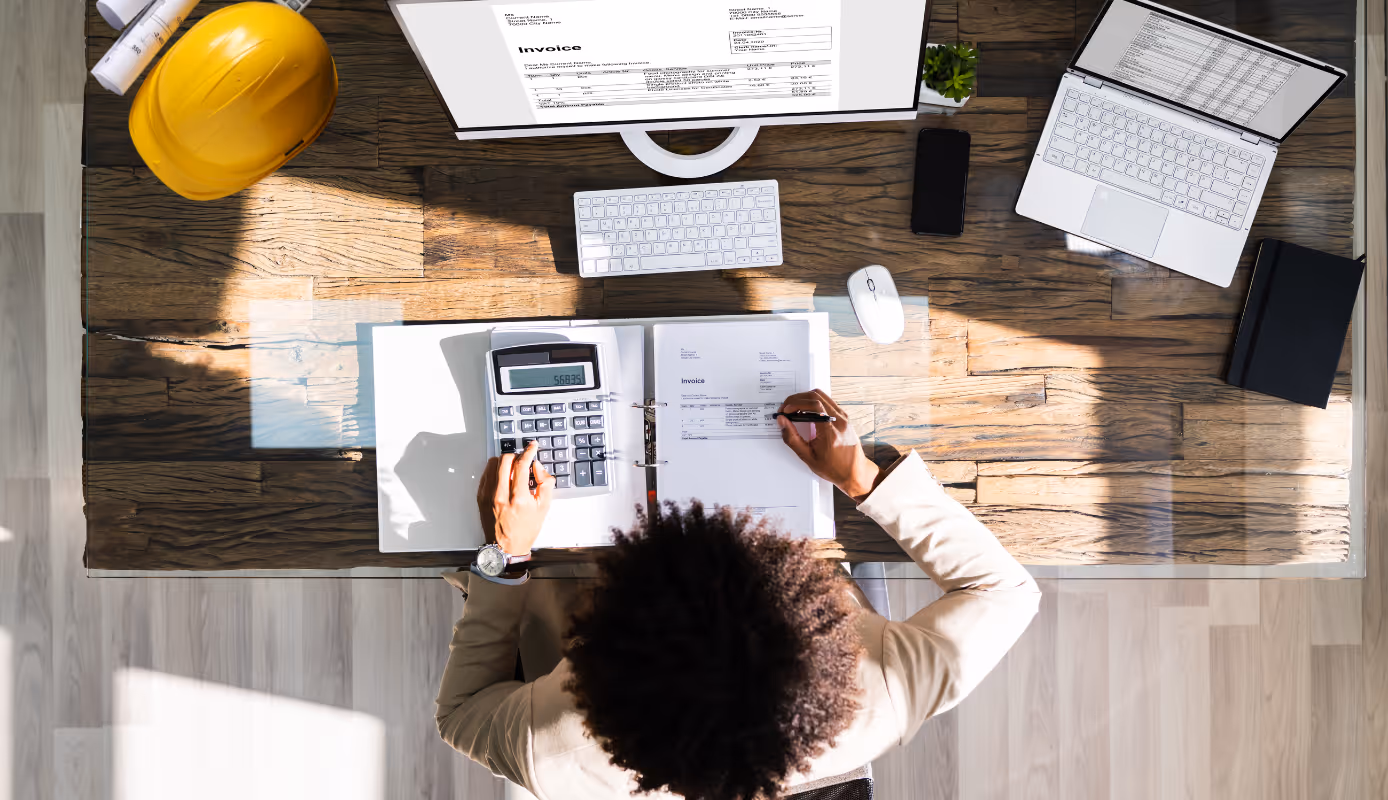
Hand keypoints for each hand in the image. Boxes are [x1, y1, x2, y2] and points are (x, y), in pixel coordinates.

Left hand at [476, 441, 554, 555]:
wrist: (506, 548)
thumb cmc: (525, 530)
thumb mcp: (543, 508)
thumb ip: (545, 483)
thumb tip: (538, 466)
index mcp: (518, 498)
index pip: (521, 465)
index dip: (528, 452)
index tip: (532, 447)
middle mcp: (500, 495)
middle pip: (505, 460)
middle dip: (516, 456)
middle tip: (523, 460)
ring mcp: (488, 495)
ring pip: (493, 464)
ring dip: (505, 462)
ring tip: (512, 469)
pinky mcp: (480, 497)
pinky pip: (486, 474)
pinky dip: (495, 471)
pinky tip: (503, 477)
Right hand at [777, 389, 881, 502]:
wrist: (854, 473)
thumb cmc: (834, 468)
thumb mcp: (808, 457)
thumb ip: (792, 438)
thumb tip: (782, 421)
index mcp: (831, 431)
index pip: (813, 405)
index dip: (795, 403)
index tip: (785, 410)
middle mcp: (840, 421)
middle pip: (816, 396)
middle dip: (797, 398)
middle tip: (786, 407)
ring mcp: (844, 418)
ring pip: (823, 396)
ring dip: (805, 398)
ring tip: (794, 408)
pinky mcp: (845, 418)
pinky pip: (828, 402)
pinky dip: (814, 402)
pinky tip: (807, 411)